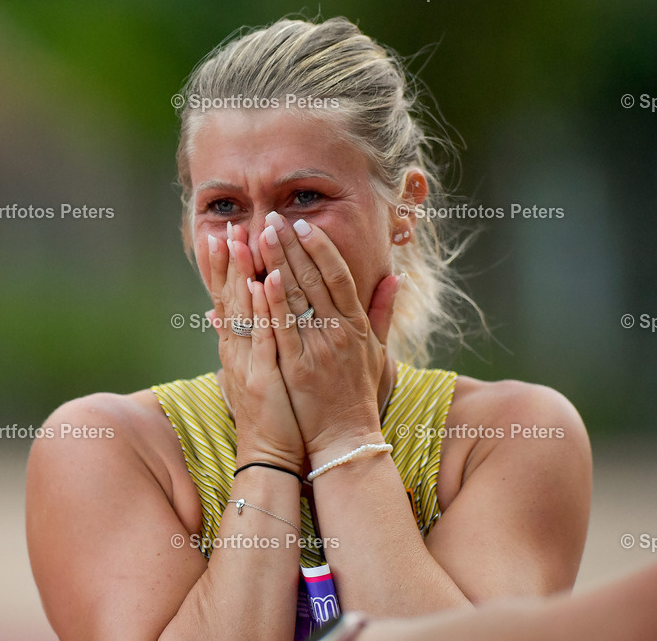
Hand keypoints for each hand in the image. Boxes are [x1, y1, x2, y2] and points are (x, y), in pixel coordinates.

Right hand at [208, 223, 304, 472]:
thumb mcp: (249, 370)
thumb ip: (239, 339)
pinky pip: (264, 337)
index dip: (221, 267)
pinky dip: (265, 309)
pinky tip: (266, 283)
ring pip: (244, 310)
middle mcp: (237, 349)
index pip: (226, 298)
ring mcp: (248, 362)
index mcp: (237, 346)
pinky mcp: (264, 377)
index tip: (221, 233)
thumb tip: (217, 316)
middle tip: (227, 225)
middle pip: (229, 297)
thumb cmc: (268, 413)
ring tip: (242, 240)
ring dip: (242, 273)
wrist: (269, 455)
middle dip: (227, 260)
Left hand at [257, 213, 403, 468]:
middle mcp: (338, 331)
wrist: (345, 439)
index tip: (303, 224)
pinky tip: (260, 279)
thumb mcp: (378, 351)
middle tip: (273, 218)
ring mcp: (317, 348)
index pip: (339, 275)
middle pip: (314, 278)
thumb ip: (383, 312)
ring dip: (277, 263)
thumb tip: (396, 276)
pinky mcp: (296, 366)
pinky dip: (272, 303)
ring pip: (296, 297)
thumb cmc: (359, 395)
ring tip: (260, 235)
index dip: (321, 247)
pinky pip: (283, 328)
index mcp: (355, 325)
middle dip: (292, 246)